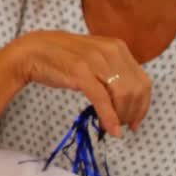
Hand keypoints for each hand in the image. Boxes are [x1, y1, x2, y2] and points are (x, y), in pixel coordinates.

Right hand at [10, 31, 151, 135]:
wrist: (32, 51)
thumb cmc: (62, 57)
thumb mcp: (95, 57)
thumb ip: (112, 69)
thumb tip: (128, 95)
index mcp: (117, 47)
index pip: (143, 80)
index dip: (143, 104)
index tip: (136, 120)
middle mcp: (110, 51)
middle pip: (136, 89)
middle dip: (133, 112)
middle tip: (124, 125)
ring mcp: (95, 61)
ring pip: (123, 95)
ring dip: (122, 116)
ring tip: (114, 126)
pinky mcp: (81, 72)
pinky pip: (102, 99)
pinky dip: (110, 117)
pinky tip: (111, 129)